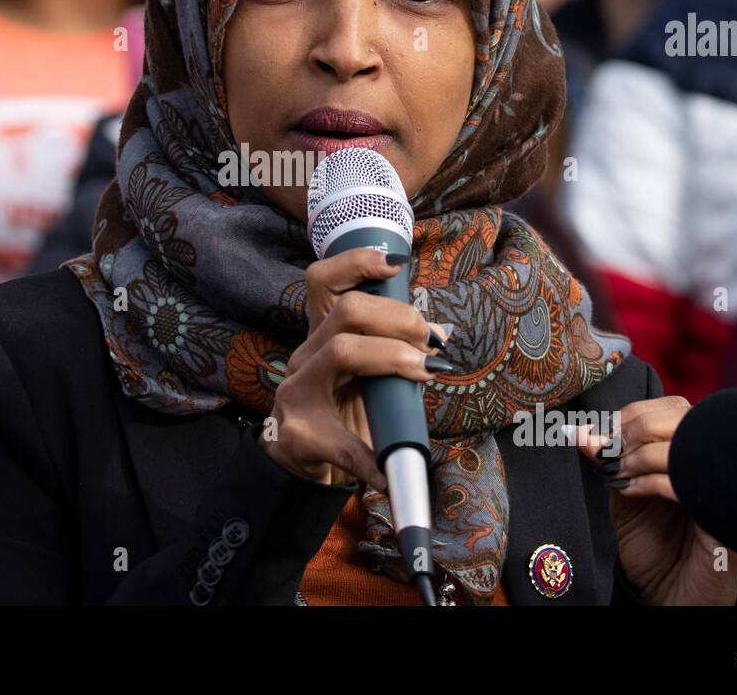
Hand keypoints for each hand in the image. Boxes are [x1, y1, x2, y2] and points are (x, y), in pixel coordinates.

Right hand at [259, 248, 448, 491]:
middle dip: (398, 317)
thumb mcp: (361, 376)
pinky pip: (341, 442)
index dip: (358, 263)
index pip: (325, 281)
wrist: (299, 464)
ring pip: (342, 351)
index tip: (397, 266)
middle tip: (431, 338)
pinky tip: (386, 472)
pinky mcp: (300, 435)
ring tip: (424, 372)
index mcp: (322, 337)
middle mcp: (306, 357)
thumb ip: (389, 350)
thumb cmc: (338, 413)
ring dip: (392, 357)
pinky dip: (371, 458)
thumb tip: (438, 333)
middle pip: (347, 310)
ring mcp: (298, 392)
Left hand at [575, 397, 736, 604]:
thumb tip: (581, 432)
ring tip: (617, 474)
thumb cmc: (654, 547)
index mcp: (693, 451)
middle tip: (607, 453)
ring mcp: (721, 488)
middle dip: (632, 430)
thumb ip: (608, 462)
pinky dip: (649, 481)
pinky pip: (685, 482)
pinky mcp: (723, 518)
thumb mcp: (624, 496)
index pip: (670, 407)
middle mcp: (713, 463)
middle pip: (679, 415)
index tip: (598, 435)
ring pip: (683, 443)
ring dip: (637, 454)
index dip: (630, 415)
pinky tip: (630, 492)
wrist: (669, 597)